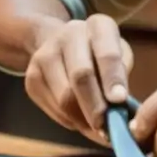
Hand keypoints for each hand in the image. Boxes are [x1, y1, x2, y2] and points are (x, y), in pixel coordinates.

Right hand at [24, 15, 133, 143]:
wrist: (60, 42)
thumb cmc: (100, 54)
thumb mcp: (120, 55)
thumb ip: (122, 79)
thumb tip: (125, 116)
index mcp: (98, 26)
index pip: (106, 53)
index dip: (113, 78)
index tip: (120, 100)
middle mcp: (68, 34)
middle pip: (81, 76)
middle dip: (96, 107)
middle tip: (107, 128)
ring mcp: (44, 55)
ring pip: (64, 97)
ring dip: (84, 120)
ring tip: (98, 130)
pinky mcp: (31, 77)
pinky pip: (53, 108)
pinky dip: (71, 121)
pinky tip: (81, 121)